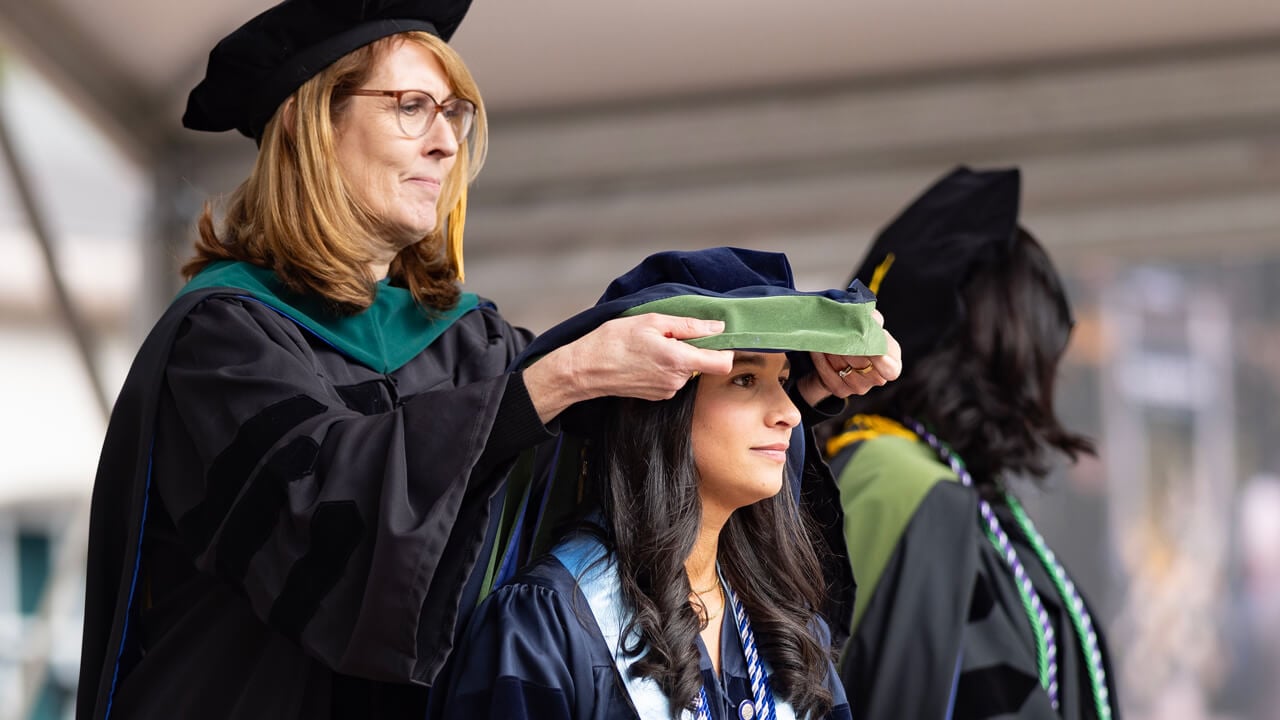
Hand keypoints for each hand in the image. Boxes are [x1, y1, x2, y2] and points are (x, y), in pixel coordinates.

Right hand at [524, 313, 734, 422]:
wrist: (586, 368)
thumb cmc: (614, 341)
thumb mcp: (652, 321)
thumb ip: (689, 326)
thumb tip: (718, 327)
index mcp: (679, 360)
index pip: (723, 363)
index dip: (725, 349)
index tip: (715, 338)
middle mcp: (677, 380)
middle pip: (703, 363)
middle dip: (691, 348)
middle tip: (665, 336)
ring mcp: (667, 390)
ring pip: (687, 370)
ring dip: (676, 357)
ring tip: (650, 347)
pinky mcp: (657, 396)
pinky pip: (672, 378)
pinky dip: (664, 367)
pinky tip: (644, 360)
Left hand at [796, 310, 902, 405]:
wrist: (838, 356)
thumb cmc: (859, 337)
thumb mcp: (869, 323)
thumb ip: (873, 320)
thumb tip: (869, 318)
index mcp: (891, 364)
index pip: (891, 370)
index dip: (881, 360)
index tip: (868, 345)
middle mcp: (876, 379)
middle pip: (862, 364)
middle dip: (849, 346)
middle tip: (839, 332)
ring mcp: (859, 387)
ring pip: (843, 368)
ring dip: (833, 350)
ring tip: (827, 337)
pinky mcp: (840, 390)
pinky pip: (828, 374)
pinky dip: (821, 359)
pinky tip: (818, 348)